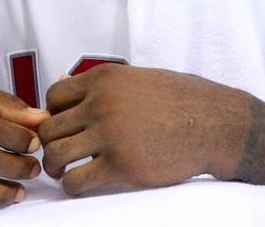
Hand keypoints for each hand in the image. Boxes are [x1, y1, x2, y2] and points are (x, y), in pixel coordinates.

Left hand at [39, 64, 251, 195]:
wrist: (216, 124)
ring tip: (63, 170)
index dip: (53, 114)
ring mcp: (110, 135)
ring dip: (54, 166)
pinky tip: (80, 183)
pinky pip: (76, 180)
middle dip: (48, 143)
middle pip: (49, 127)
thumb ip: (100, 85)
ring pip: (55, 154)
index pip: (53, 97)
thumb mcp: (136, 78)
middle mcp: (100, 104)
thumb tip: (63, 84)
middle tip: (59, 153)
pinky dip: (71, 185)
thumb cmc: (179, 100)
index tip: (65, 127)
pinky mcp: (121, 165)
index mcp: (103, 79)